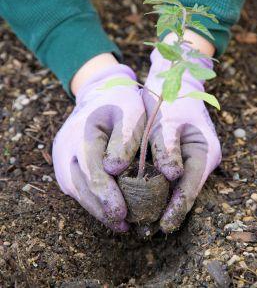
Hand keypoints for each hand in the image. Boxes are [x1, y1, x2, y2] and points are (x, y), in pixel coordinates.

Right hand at [52, 64, 144, 231]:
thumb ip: (125, 138)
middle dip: (101, 208)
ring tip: (118, 224)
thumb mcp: (131, 112)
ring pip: (76, 189)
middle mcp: (66, 148)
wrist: (101, 93)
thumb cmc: (121, 103)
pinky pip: (76, 186)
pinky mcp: (66, 164)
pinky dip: (92, 199)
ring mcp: (62, 157)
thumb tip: (114, 169)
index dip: (105, 194)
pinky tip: (108, 209)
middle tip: (123, 226)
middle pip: (80, 185)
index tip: (121, 214)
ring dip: (96, 208)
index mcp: (82, 132)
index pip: (91, 169)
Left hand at [144, 47, 221, 232]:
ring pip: (177, 187)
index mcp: (205, 151)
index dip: (178, 207)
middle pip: (185, 191)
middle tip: (150, 229)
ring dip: (162, 203)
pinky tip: (142, 199)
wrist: (174, 84)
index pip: (192, 186)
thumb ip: (168, 147)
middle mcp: (201, 159)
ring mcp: (191, 159)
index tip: (164, 226)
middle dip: (169, 210)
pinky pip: (169, 178)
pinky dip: (157, 190)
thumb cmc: (172, 99)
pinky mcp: (179, 158)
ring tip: (144, 221)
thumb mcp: (169, 120)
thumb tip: (171, 176)